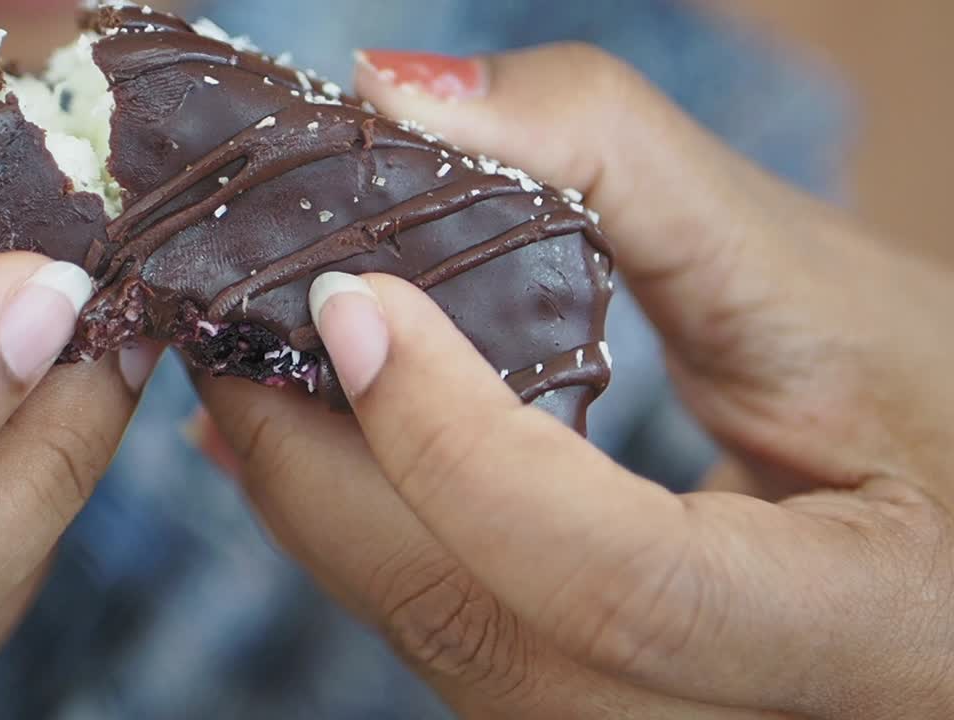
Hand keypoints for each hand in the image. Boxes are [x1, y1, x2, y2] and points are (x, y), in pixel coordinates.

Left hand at [193, 46, 953, 717]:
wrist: (951, 529)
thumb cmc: (932, 407)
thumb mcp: (816, 280)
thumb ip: (623, 165)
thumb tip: (400, 91)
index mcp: (850, 635)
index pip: (613, 583)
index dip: (458, 447)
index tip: (352, 299)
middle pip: (482, 620)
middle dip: (321, 462)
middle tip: (232, 310)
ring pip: (442, 640)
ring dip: (319, 497)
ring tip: (254, 360)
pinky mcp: (588, 710)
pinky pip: (445, 636)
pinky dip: (359, 532)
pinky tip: (312, 442)